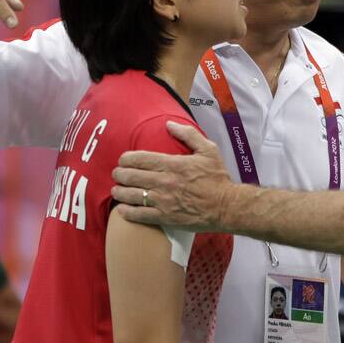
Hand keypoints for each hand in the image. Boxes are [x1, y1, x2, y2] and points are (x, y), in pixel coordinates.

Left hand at [111, 122, 235, 229]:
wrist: (226, 206)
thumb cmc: (218, 178)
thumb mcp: (208, 150)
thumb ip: (188, 135)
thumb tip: (169, 124)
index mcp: (174, 164)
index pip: (141, 159)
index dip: (126, 159)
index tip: (123, 160)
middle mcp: (165, 182)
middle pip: (132, 176)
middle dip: (119, 174)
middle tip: (117, 174)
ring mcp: (164, 201)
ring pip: (132, 195)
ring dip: (120, 192)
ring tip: (117, 190)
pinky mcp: (165, 217)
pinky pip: (140, 215)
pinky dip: (127, 212)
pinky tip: (122, 209)